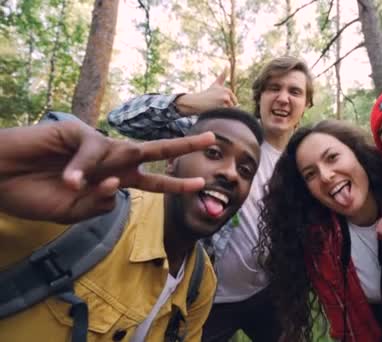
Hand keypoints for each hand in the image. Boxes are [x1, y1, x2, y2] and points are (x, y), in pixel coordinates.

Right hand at [0, 121, 214, 222]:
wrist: (0, 178)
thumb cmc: (34, 195)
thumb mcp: (72, 213)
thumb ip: (98, 206)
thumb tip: (118, 188)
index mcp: (114, 180)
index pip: (152, 182)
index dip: (176, 184)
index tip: (201, 185)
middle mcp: (111, 160)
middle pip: (153, 151)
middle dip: (182, 145)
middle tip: (211, 137)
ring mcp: (96, 145)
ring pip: (125, 147)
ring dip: (117, 164)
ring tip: (83, 184)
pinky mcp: (78, 132)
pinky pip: (92, 152)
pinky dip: (81, 170)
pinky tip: (67, 181)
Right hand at [175, 68, 237, 114]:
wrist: (196, 101)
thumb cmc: (207, 94)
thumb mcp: (216, 84)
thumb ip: (222, 76)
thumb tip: (227, 66)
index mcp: (227, 90)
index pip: (234, 103)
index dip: (226, 104)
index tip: (217, 101)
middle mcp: (227, 93)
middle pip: (233, 107)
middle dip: (225, 108)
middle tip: (216, 104)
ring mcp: (224, 98)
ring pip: (229, 110)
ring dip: (222, 111)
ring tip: (214, 106)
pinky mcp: (220, 105)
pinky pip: (225, 113)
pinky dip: (219, 113)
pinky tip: (213, 109)